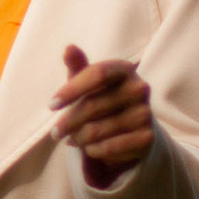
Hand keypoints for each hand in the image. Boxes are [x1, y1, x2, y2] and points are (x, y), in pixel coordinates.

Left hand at [51, 43, 152, 172]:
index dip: (71, 90)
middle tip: (55, 133)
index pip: (97, 74)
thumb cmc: (102, 99)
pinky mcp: (147, 137)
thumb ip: (78, 67)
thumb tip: (68, 48)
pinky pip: (108, 147)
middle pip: (91, 106)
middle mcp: (139, 88)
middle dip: (67, 122)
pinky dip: (93, 150)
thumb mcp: (88, 83)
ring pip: (96, 130)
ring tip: (73, 139)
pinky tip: (90, 148)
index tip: (52, 106)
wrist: (130, 129)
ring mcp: (145, 113)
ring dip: (78, 138)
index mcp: (124, 69)